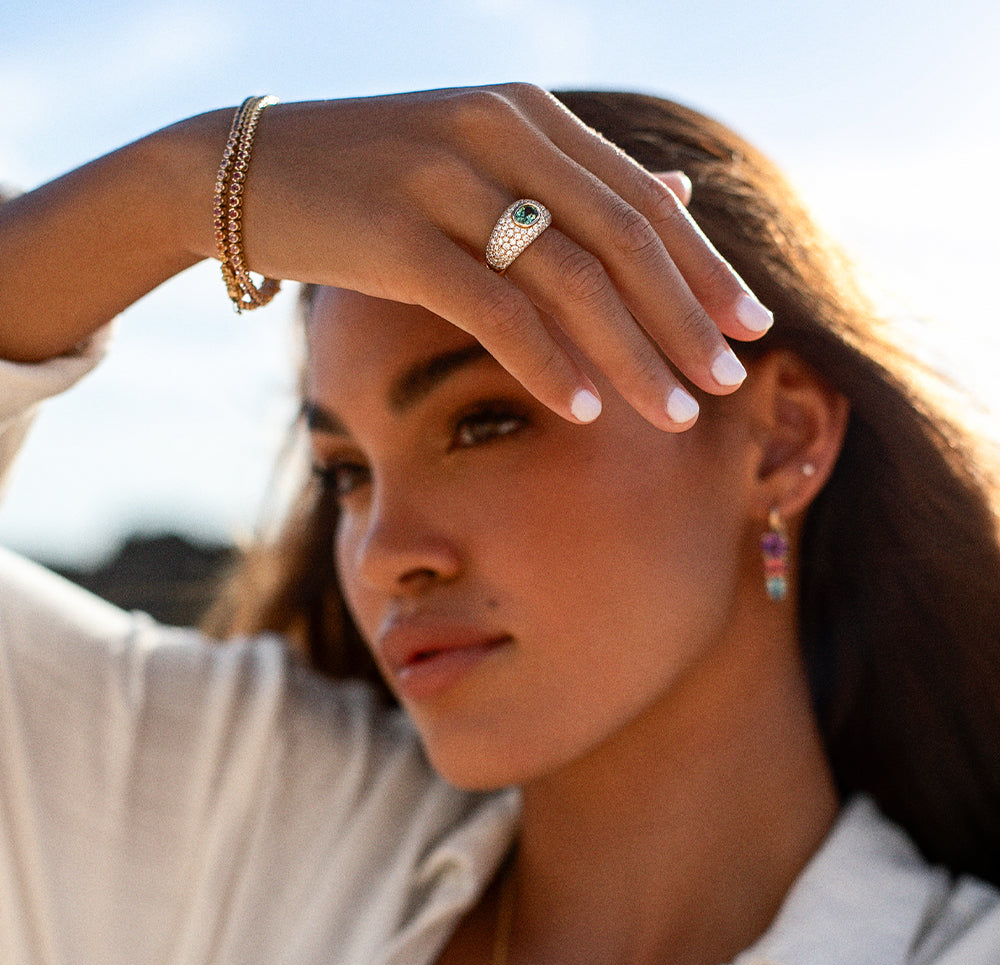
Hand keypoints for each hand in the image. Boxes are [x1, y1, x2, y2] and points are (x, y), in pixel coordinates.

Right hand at [224, 85, 770, 429]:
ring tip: (675, 414)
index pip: (641, 203)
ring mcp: (446, 178)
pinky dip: (543, 362)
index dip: (703, 270)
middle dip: (685, 319)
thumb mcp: (481, 167)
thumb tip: (679, 201)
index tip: (751, 330)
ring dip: (630, 355)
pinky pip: (491, 307)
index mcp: (528, 116)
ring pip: (567, 279)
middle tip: (729, 382)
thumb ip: (577, 185)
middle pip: (621, 240)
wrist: (240, 170)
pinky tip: (581, 412)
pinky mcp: (396, 235)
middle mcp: (498, 132)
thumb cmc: (372, 179)